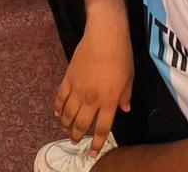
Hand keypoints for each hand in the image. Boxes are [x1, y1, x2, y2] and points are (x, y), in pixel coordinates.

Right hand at [55, 22, 133, 155]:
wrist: (105, 35)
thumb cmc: (121, 55)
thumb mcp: (130, 77)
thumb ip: (125, 96)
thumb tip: (125, 109)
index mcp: (108, 101)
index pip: (101, 129)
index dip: (96, 144)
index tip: (93, 153)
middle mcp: (91, 99)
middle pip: (81, 125)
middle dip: (77, 136)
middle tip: (76, 140)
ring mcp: (78, 89)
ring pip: (67, 115)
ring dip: (65, 125)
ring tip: (66, 129)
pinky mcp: (68, 78)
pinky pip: (59, 98)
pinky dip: (57, 108)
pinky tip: (57, 113)